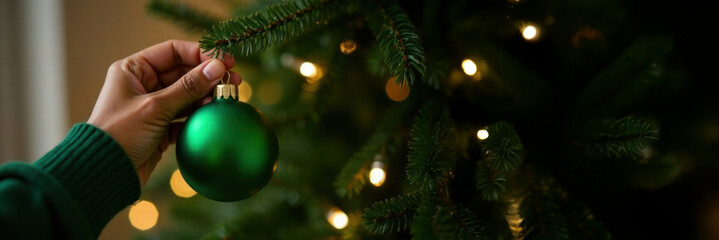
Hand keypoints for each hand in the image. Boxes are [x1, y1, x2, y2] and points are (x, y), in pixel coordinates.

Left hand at [87, 40, 240, 186]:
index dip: (201, 54)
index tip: (226, 62)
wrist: (104, 173)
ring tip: (227, 99)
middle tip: (234, 81)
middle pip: (184, 72)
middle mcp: (143, 84)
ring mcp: (153, 106)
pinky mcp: (160, 127)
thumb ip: (188, 87)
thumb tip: (217, 68)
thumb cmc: (121, 133)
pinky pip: (185, 115)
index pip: (173, 52)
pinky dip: (199, 115)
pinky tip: (215, 116)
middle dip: (208, 76)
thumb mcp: (155, 107)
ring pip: (187, 95)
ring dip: (207, 96)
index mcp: (134, 69)